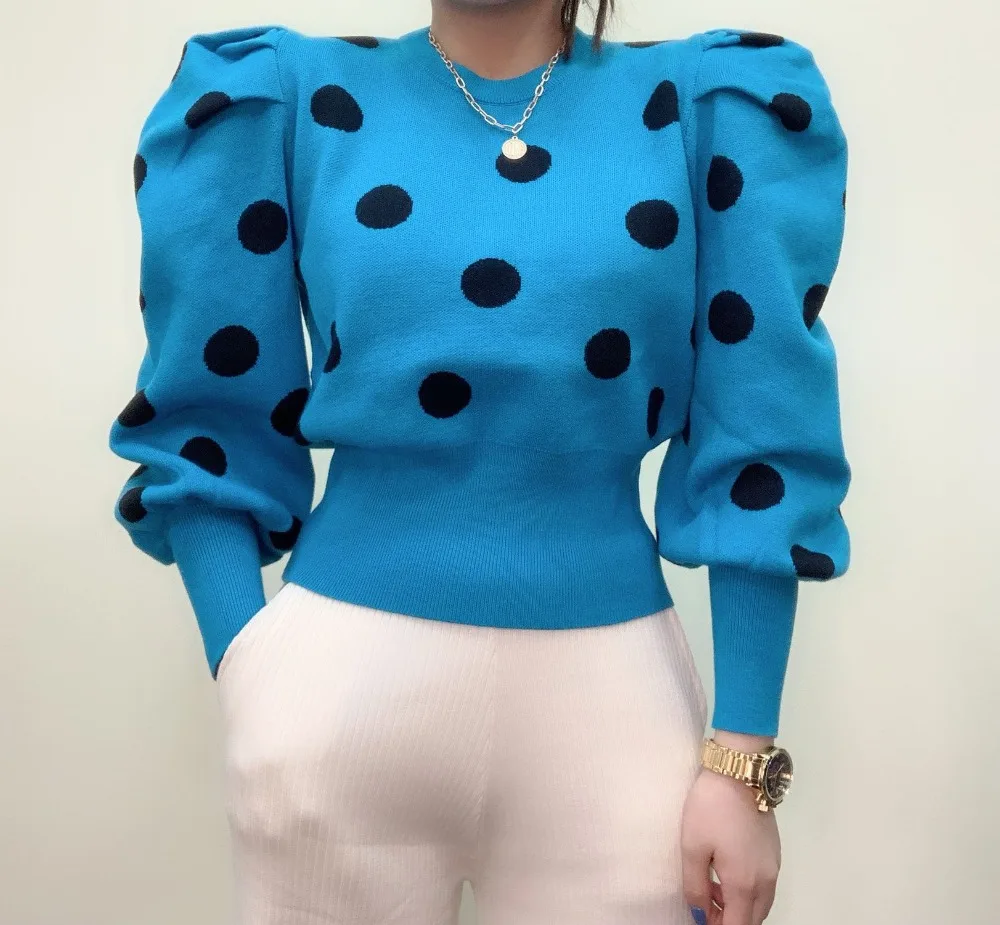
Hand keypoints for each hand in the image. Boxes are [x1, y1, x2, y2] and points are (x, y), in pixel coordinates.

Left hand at [681, 766, 780, 924]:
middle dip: (729, 919)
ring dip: (739, 907)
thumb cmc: (711, 808)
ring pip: (760, 903)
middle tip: (704, 907)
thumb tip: (700, 912)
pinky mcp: (774, 851)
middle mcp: (766, 880)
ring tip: (712, 890)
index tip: (701, 919)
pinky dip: (748, 890)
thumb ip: (695, 886)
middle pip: (752, 919)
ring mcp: (773, 865)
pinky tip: (726, 872)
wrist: (738, 771)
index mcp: (745, 884)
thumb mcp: (692, 847)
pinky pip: (764, 885)